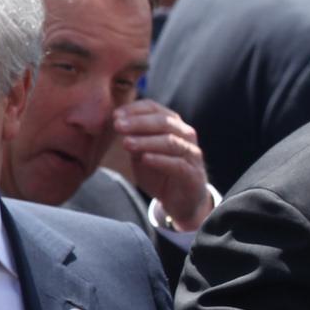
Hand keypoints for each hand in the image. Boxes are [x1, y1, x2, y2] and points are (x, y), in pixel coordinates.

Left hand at [114, 100, 209, 229]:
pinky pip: (178, 164)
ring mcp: (192, 154)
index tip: (115, 115)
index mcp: (172, 125)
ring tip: (127, 143)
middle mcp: (185, 135)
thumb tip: (118, 123)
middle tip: (118, 126)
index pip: (154, 108)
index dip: (135, 110)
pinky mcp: (193, 174)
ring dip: (147, 141)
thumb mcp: (142, 154)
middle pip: (164, 122)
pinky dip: (160, 160)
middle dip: (139, 123)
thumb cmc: (161, 173)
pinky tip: (145, 159)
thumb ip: (134, 139)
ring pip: (171, 142)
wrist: (181, 201)